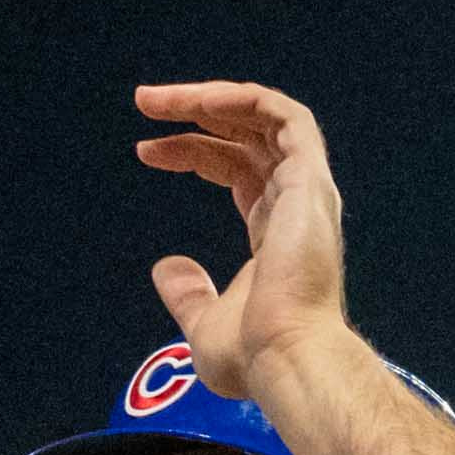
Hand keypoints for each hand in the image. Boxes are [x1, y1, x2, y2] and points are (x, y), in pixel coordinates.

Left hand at [130, 80, 355, 401]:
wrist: (284, 356)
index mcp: (277, 233)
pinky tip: (199, 101)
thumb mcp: (203, 322)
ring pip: (265, 118)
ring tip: (156, 99)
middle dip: (195, 114)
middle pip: (248, 137)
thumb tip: (165, 268)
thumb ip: (188, 293)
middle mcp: (297, 205)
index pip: (238, 170)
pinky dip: (244, 100)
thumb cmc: (252, 353)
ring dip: (210, 98)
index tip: (144, 151)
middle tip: (144, 104)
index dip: (191, 151)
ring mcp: (307, 191)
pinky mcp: (310, 180)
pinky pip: (285, 116)